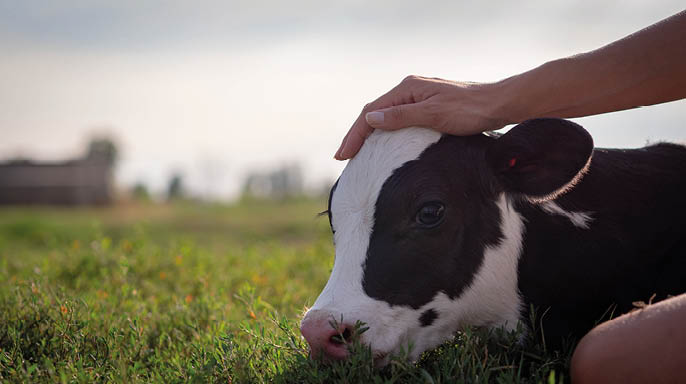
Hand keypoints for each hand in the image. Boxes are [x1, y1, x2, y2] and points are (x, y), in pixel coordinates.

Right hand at [335, 76, 510, 159]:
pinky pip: (398, 121)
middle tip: (343, 158)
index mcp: (407, 89)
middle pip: (375, 114)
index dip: (354, 134)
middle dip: (357, 136)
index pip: (371, 112)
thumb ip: (400, 117)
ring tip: (357, 154)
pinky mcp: (428, 108)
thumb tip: (370, 119)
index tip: (342, 155)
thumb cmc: (469, 110)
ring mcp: (419, 99)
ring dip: (369, 135)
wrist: (499, 105)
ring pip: (385, 117)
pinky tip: (383, 146)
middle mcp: (410, 91)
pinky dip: (385, 134)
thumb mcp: (433, 114)